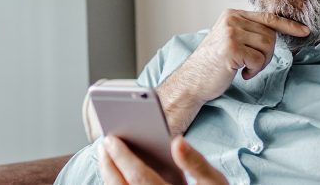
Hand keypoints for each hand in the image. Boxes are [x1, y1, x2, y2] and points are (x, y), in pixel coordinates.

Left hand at [99, 136, 227, 184]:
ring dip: (110, 177)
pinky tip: (117, 175)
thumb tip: (176, 141)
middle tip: (103, 144)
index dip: (122, 157)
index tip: (110, 139)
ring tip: (107, 157)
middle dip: (109, 165)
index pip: (139, 177)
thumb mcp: (215, 182)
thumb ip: (196, 162)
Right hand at [157, 9, 307, 134]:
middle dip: (268, 54)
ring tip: (245, 69)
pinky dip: (253, 71)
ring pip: (268, 46)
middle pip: (270, 34)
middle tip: (252, 66)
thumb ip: (249, 32)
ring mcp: (231, 33)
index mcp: (232, 15)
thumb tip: (277, 33)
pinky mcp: (232, 49)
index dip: (288, 25)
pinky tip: (239, 74)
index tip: (305, 31)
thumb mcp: (230, 40)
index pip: (267, 17)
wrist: (192, 81)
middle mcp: (231, 20)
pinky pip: (259, 60)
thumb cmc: (213, 65)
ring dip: (261, 63)